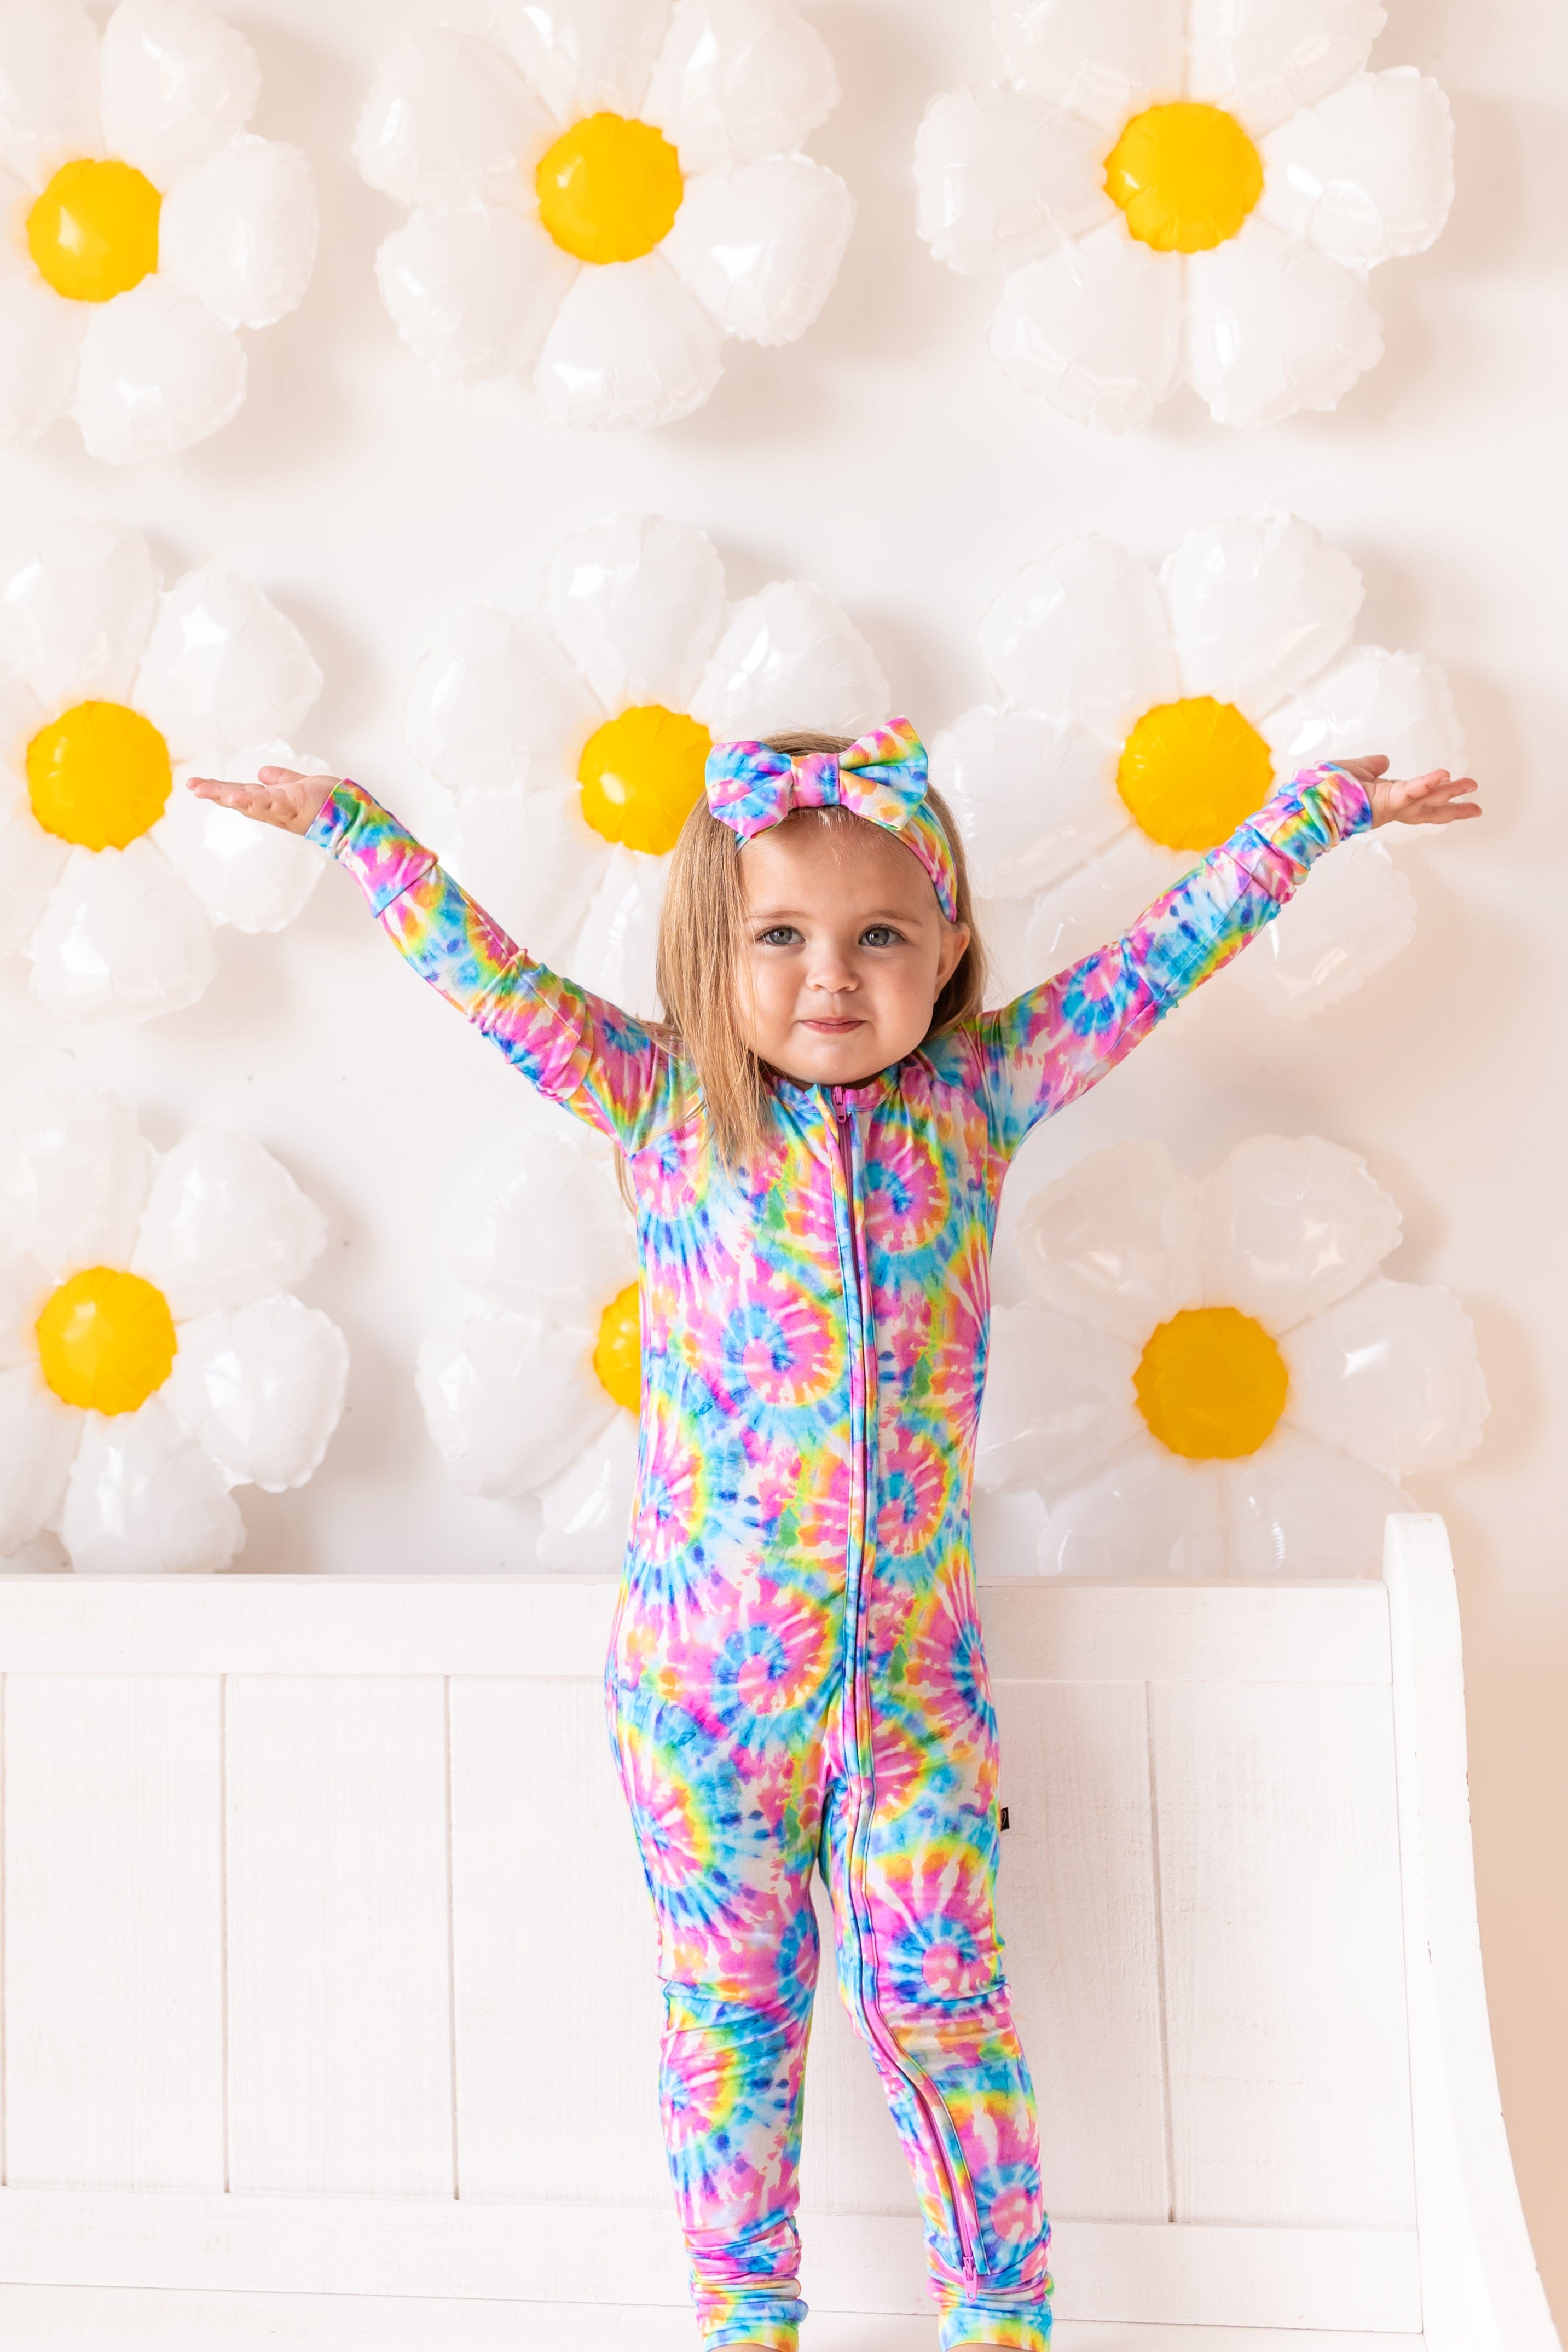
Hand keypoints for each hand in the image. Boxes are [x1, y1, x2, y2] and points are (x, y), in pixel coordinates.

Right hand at [185, 764, 337, 835]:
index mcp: (272, 802)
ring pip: (248, 801)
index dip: (219, 789)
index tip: (197, 784)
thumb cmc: (330, 801)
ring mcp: (282, 808)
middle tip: (191, 786)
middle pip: (238, 799)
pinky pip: (270, 802)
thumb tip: (263, 774)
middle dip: (214, 792)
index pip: (241, 793)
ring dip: (225, 795)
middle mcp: (273, 809)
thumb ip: (281, 780)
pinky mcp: (293, 805)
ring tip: (203, 790)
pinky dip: (253, 799)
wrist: (353, 815)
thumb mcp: (300, 785)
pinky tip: (237, 797)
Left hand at [1334, 754, 1481, 828]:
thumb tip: (1383, 762)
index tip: (1453, 787)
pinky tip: (1444, 775)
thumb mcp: (1355, 770)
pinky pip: (1411, 790)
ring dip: (1450, 793)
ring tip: (1472, 785)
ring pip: (1427, 800)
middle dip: (1455, 809)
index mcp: (1388, 797)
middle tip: (1478, 808)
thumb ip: (1371, 766)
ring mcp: (1392, 804)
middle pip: (1430, 809)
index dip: (1436, 793)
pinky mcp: (1387, 799)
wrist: (1312, 797)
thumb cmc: (1327, 788)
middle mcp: (1393, 805)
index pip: (1418, 798)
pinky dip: (1427, 782)